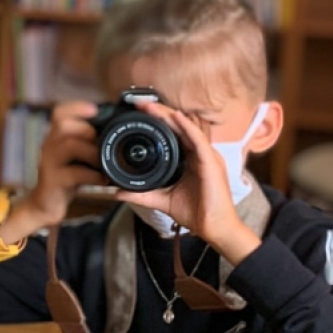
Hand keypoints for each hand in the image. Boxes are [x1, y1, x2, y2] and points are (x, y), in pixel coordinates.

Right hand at [0, 101, 101, 241]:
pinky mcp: (53, 181)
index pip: (59, 112)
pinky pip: (74, 173)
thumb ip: (88, 143)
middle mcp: (48, 145)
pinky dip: (93, 175)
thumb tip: (115, 129)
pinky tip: (103, 180)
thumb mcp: (77, 157)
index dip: (76, 107)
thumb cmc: (67, 178)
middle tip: (102, 141)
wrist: (46, 205)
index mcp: (55, 137)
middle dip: (86, 129)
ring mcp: (49, 163)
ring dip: (93, 152)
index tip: (95, 109)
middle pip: (62, 124)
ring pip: (69, 145)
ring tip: (106, 163)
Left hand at [116, 103, 260, 264]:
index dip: (159, 122)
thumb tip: (118, 191)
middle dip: (161, 114)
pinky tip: (176, 118)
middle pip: (180, 127)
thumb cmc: (197, 213)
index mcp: (192, 159)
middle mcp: (200, 154)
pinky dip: (187, 127)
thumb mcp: (162, 200)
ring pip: (188, 128)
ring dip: (170, 116)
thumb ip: (142, 194)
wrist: (214, 229)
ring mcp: (207, 157)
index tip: (140, 114)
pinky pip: (199, 141)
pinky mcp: (211, 163)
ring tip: (152, 106)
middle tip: (141, 104)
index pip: (175, 134)